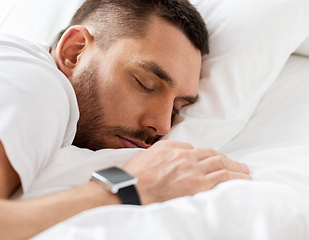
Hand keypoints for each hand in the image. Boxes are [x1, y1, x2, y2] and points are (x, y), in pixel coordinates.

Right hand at [123, 140, 251, 204]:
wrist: (130, 190)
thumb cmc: (134, 176)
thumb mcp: (147, 155)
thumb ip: (163, 152)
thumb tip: (175, 154)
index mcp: (173, 148)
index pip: (197, 149)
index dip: (209, 156)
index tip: (215, 161)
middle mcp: (185, 156)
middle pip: (213, 155)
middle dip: (227, 159)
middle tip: (239, 164)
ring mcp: (192, 171)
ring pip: (221, 165)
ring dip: (236, 168)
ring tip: (245, 171)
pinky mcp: (196, 186)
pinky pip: (221, 179)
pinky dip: (235, 177)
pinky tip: (243, 179)